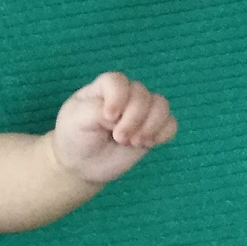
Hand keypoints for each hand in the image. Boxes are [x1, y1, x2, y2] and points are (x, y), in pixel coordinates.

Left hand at [49, 72, 177, 186]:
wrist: (81, 164)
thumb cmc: (75, 136)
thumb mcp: (76, 120)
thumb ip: (96, 110)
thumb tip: (119, 116)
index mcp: (105, 87)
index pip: (118, 81)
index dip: (118, 97)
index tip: (109, 117)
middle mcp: (126, 95)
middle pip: (142, 94)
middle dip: (133, 118)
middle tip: (119, 138)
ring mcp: (141, 112)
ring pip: (161, 105)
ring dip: (151, 125)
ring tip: (135, 142)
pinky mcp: (152, 129)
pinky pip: (171, 123)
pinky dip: (164, 133)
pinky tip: (149, 143)